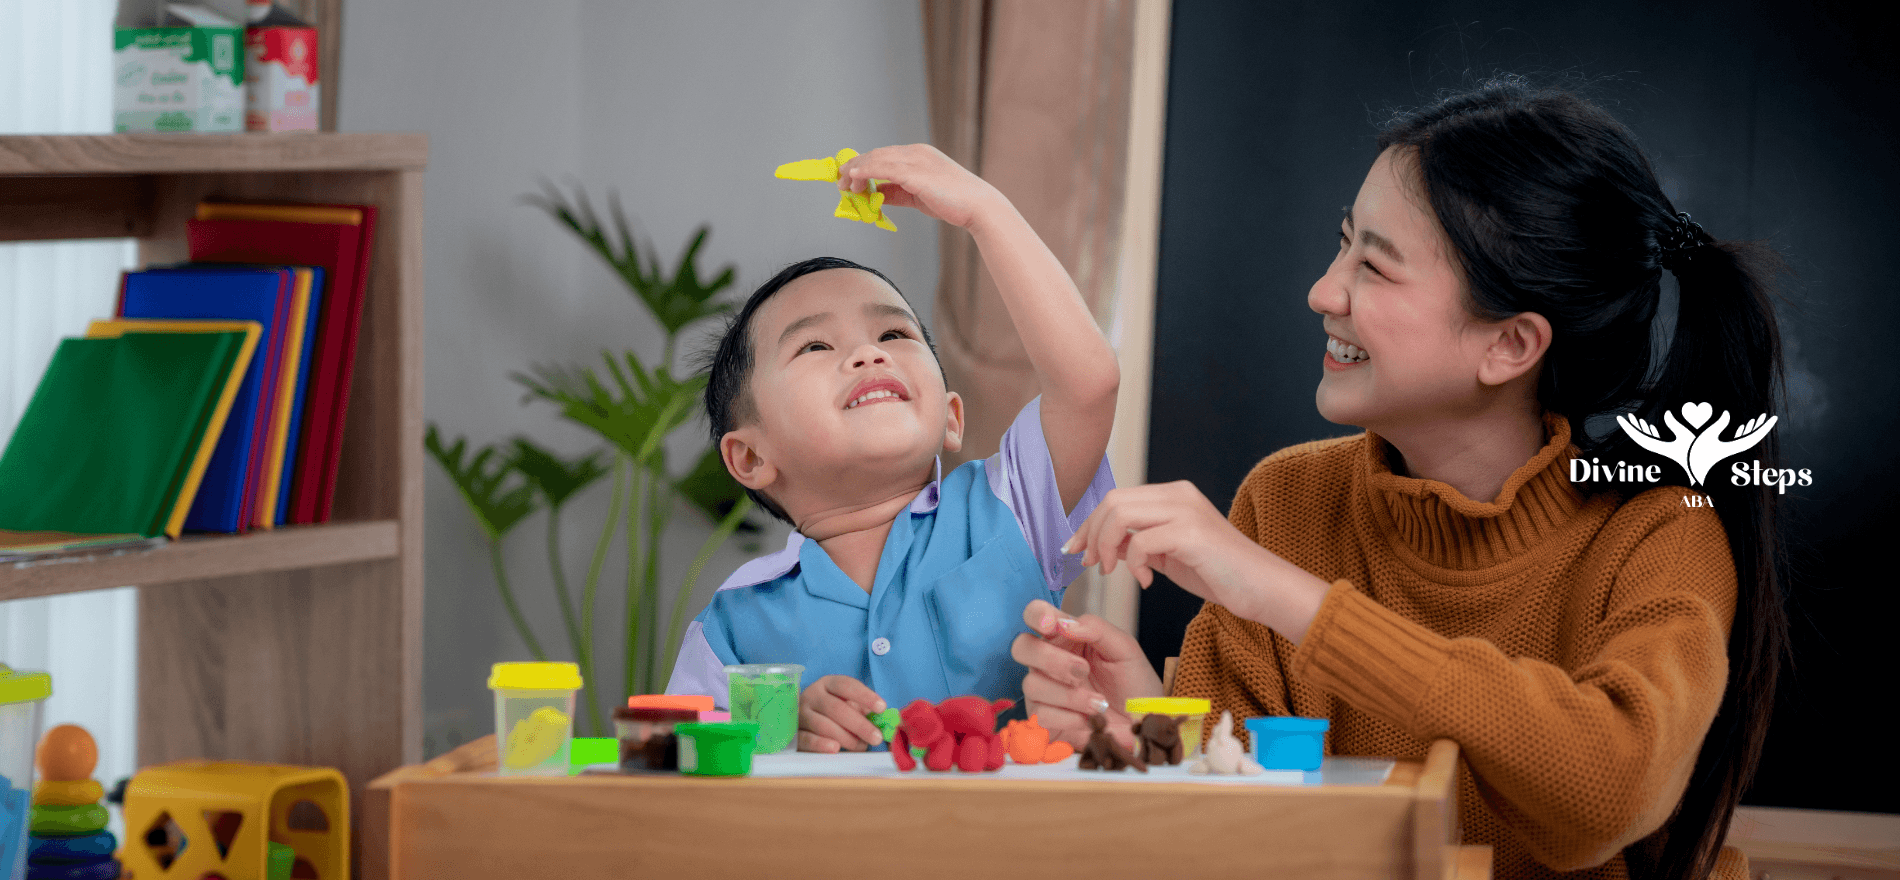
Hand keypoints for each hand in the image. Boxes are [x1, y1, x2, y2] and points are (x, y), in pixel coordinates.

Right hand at [797, 675, 887, 752]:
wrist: (800, 717)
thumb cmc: (832, 710)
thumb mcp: (846, 703)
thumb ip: (862, 709)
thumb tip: (882, 719)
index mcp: (828, 684)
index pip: (846, 685)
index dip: (865, 696)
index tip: (882, 708)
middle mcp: (812, 695)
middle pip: (836, 708)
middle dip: (859, 724)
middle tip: (876, 737)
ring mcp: (800, 713)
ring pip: (823, 725)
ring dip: (845, 737)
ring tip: (861, 746)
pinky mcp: (793, 732)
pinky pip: (806, 739)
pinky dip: (821, 744)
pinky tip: (835, 748)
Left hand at [836, 144, 1003, 230]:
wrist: (977, 206)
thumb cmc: (952, 202)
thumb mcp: (918, 195)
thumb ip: (896, 193)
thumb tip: (876, 195)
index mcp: (918, 154)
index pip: (883, 155)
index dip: (863, 164)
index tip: (848, 176)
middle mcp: (915, 153)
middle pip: (876, 154)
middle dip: (855, 167)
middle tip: (840, 182)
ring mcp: (915, 161)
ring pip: (876, 159)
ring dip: (856, 171)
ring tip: (844, 185)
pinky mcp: (915, 173)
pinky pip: (883, 169)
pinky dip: (865, 172)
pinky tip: (854, 179)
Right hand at [1010, 599, 1161, 750]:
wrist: (1144, 725)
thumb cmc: (1134, 685)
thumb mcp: (1125, 649)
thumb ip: (1096, 628)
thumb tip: (1065, 624)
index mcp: (1065, 638)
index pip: (1036, 615)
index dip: (1037, 615)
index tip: (1051, 625)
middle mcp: (1047, 661)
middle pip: (1022, 647)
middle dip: (1050, 658)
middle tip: (1082, 670)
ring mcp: (1043, 691)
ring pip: (1032, 684)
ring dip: (1070, 695)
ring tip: (1100, 703)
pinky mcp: (1043, 720)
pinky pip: (1041, 715)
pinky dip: (1069, 718)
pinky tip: (1089, 720)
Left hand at [1064, 481, 1332, 641]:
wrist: (1262, 588)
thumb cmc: (1220, 574)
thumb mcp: (1169, 555)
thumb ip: (1141, 543)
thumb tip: (1108, 545)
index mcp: (1174, 495)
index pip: (1116, 498)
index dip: (1089, 524)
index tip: (1076, 550)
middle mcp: (1179, 494)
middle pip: (1112, 501)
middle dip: (1091, 534)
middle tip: (1091, 564)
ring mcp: (1186, 510)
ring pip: (1120, 514)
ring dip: (1106, 546)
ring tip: (1113, 571)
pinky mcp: (1191, 533)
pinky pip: (1141, 541)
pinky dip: (1135, 564)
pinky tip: (1148, 581)